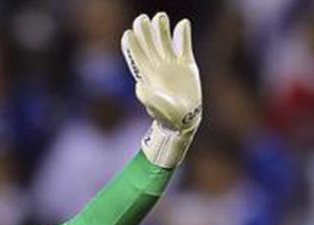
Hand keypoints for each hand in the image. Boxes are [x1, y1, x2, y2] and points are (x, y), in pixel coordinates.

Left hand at [121, 12, 200, 131]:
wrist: (184, 119)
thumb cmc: (167, 115)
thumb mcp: (157, 108)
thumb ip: (148, 98)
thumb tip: (139, 86)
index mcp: (147, 77)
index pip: (137, 58)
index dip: (132, 47)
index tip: (127, 34)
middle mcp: (157, 68)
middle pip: (149, 47)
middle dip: (144, 34)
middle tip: (140, 19)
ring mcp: (172, 65)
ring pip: (165, 44)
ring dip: (162, 30)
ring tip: (160, 16)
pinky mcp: (187, 65)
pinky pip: (184, 47)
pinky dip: (183, 36)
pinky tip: (182, 24)